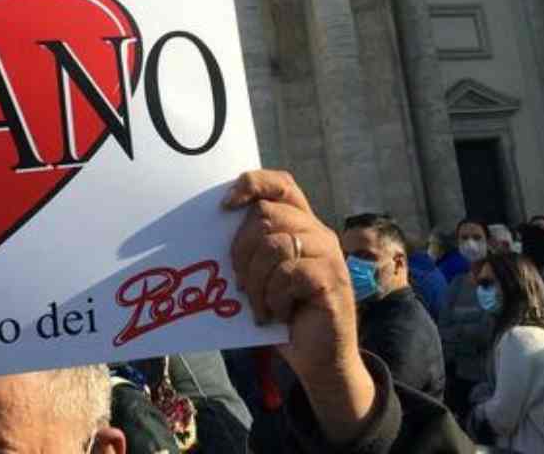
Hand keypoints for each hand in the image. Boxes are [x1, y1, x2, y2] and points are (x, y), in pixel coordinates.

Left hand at [225, 170, 373, 443]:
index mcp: (302, 225)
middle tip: (240, 284)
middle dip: (241, 250)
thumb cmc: (286, 315)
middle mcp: (318, 232)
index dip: (252, 184)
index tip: (225, 206)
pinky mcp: (332, 279)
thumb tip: (211, 232)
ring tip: (259, 305)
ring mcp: (328, 254)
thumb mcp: (265, 276)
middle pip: (266, 215)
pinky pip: (289, 274)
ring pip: (275, 245)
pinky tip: (277, 314)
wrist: (321, 358)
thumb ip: (252, 250)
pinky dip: (274, 297)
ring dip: (256, 280)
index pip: (281, 184)